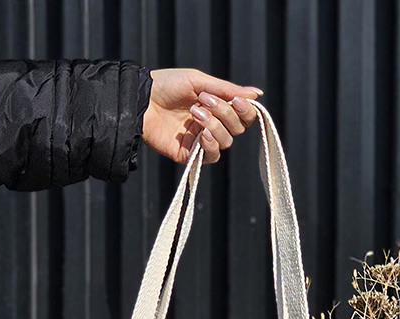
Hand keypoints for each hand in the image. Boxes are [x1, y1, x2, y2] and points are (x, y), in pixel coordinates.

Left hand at [142, 68, 261, 164]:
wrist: (141, 100)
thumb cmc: (167, 85)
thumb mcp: (199, 81)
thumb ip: (228, 90)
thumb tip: (258, 94)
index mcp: (217, 106)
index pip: (243, 115)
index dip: (246, 110)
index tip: (237, 101)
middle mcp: (212, 124)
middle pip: (237, 128)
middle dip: (225, 113)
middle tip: (205, 100)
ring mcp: (201, 140)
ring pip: (226, 141)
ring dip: (214, 125)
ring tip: (194, 113)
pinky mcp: (190, 154)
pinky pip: (212, 156)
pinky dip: (211, 145)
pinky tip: (201, 134)